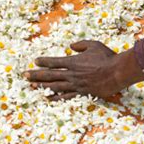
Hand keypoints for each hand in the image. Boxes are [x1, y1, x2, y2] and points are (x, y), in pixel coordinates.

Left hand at [23, 40, 143, 99]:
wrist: (118, 72)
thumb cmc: (108, 57)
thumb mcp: (94, 44)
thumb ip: (81, 44)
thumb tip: (71, 46)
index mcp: (73, 61)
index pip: (54, 62)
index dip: (43, 61)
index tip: (35, 61)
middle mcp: (72, 74)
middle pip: (50, 75)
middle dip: (36, 75)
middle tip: (25, 75)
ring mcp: (76, 85)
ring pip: (55, 86)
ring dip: (42, 86)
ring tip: (31, 86)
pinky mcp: (82, 93)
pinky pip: (66, 96)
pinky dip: (56, 98)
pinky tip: (47, 98)